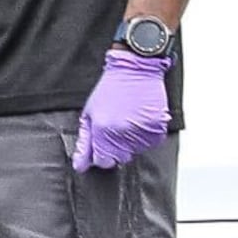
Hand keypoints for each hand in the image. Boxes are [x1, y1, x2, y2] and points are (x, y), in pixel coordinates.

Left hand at [72, 48, 173, 170]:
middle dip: (114, 148)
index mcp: (103, 130)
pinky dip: (143, 136)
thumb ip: (85, 142)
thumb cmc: (110, 89)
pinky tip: (138, 119)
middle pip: (119, 159)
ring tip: (127, 118)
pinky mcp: (157, 132)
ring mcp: (142, 134)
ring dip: (129, 141)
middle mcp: (123, 135)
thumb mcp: (90, 113)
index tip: (101, 145)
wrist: (135, 71)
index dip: (100, 154)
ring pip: (134, 152)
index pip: (103, 161)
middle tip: (114, 127)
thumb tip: (80, 165)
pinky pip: (149, 144)